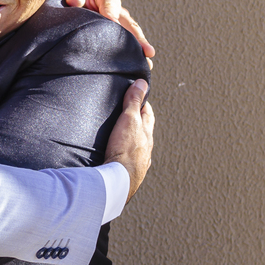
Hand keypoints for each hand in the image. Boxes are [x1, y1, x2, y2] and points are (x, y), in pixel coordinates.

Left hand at [62, 0, 155, 60]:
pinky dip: (130, 53)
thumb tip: (75, 1)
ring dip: (139, 48)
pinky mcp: (113, 34)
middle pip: (128, 23)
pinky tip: (136, 65)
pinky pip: (124, 42)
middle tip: (146, 50)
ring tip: (147, 62)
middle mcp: (115, 10)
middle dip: (137, 37)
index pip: (111, 3)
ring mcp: (116, 23)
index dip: (111, 12)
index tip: (112, 22)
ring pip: (130, 34)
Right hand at [104, 80, 154, 201]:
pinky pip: (128, 159)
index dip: (142, 102)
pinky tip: (116, 155)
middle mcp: (145, 147)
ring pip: (137, 146)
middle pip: (143, 130)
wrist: (119, 181)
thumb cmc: (125, 151)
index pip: (147, 113)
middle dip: (136, 120)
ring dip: (130, 139)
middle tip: (127, 112)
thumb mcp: (129, 119)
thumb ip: (134, 101)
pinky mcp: (128, 172)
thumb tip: (142, 84)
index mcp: (146, 133)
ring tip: (119, 134)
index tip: (137, 95)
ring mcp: (139, 161)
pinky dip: (124, 153)